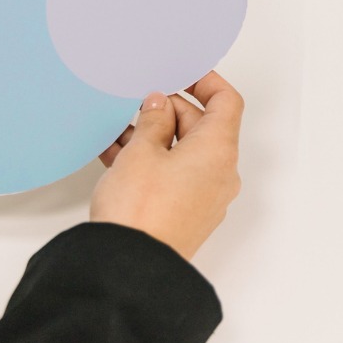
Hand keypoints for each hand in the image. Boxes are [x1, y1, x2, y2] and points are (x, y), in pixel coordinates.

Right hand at [90, 73, 243, 261]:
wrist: (129, 270)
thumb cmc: (141, 212)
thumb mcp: (141, 151)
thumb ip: (153, 120)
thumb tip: (159, 105)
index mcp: (218, 151)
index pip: (226, 101)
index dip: (204, 81)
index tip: (178, 72)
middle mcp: (219, 174)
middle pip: (202, 126)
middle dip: (168, 110)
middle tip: (135, 101)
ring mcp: (204, 197)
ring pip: (182, 152)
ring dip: (153, 137)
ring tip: (117, 129)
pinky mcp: (185, 214)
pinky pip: (172, 176)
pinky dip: (150, 161)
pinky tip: (116, 154)